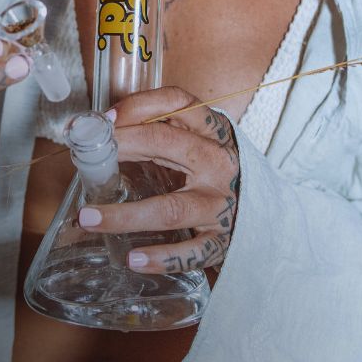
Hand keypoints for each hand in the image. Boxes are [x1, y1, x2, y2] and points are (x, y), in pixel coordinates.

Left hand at [77, 87, 240, 273]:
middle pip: (166, 145)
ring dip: (126, 215)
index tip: (105, 119)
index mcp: (213, 133)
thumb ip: (161, 136)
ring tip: (89, 219)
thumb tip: (101, 131)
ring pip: (171, 208)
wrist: (274, 219)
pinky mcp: (225, 241)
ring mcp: (222, 204)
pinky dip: (160, 258)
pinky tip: (133, 259)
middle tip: (87, 159)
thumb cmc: (220, 177)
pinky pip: (191, 252)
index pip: (177, 103)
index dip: (138, 106)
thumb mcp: (201, 146)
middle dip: (122, 147)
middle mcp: (219, 163)